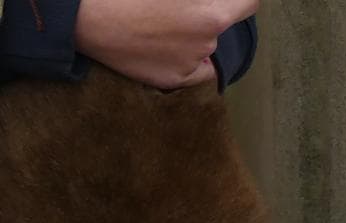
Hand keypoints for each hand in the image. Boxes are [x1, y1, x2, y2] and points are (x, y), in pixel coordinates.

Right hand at [74, 0, 259, 89]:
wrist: (84, 17)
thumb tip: (210, 2)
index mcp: (211, 14)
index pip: (247, 4)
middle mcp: (207, 41)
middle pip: (219, 26)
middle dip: (206, 16)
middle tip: (175, 11)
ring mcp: (191, 64)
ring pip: (204, 48)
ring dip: (192, 38)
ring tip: (158, 26)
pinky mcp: (173, 80)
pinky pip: (193, 70)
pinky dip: (185, 61)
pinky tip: (159, 46)